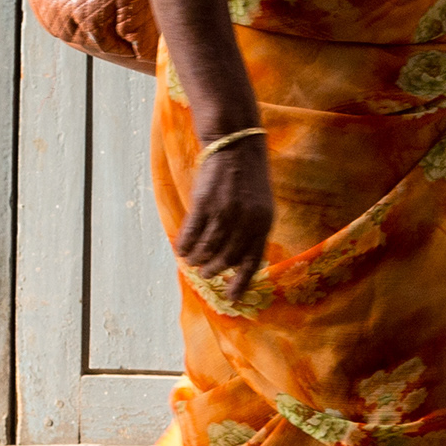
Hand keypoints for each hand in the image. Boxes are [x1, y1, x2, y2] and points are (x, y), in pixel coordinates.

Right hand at [174, 139, 273, 292]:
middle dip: (214, 269)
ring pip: (207, 248)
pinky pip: (191, 234)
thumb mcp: (262, 206)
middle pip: (226, 258)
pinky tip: (181, 250)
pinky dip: (185, 245)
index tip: (230, 298)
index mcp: (263, 223)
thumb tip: (241, 262)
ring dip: (198, 259)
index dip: (240, 282)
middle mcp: (245, 221)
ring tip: (193, 262)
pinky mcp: (204, 204)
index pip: (251, 261)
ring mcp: (224, 212)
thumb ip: (254, 231)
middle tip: (206, 274)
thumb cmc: (249, 180)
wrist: (236, 147)